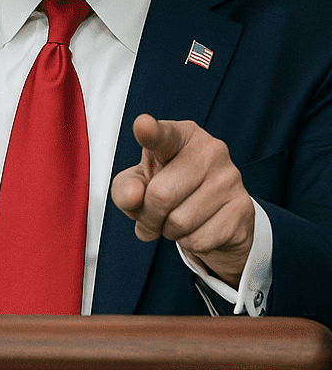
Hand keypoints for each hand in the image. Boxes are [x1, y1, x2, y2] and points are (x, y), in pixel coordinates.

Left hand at [110, 114, 253, 285]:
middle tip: (151, 219)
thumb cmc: (167, 190)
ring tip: (176, 220)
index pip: (162, 135)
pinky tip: (198, 228)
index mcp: (180, 136)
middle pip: (161, 195)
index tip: (142, 125)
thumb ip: (125, 188)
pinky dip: (189, 243)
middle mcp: (210, 150)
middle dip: (148, 217)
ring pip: (180, 222)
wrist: (210, 216)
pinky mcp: (243, 208)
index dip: (150, 132)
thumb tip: (133, 195)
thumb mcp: (137, 186)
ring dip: (169, 231)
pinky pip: (199, 239)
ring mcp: (231, 178)